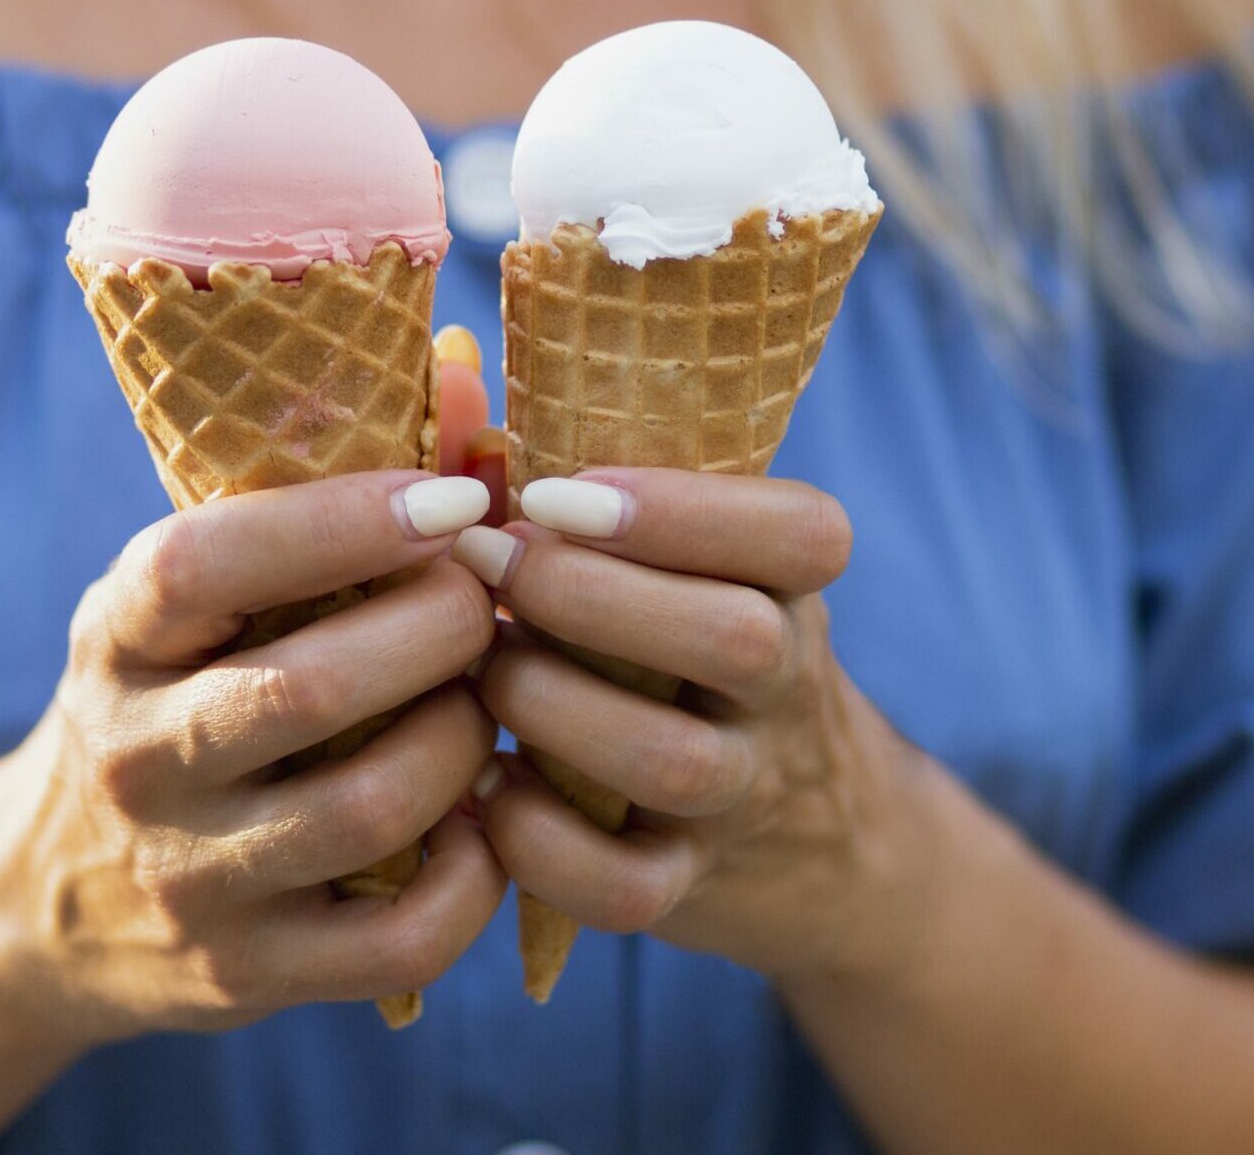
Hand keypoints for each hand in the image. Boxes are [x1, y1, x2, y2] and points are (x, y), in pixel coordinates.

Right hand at [0, 470, 505, 1041]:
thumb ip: (321, 497)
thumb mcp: (193, 602)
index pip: (202, 563)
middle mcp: (135, 757)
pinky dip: (478, 875)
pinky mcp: (247, 974)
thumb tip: (475, 373)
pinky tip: (483, 825)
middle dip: (442, 631)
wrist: (50, 904)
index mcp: (113, 637)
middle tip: (489, 604)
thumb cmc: (171, 701)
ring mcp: (188, 877)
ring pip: (373, 807)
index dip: (340, 522)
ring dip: (470, 742)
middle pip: (312, 688)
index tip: (451, 497)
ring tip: (488, 706)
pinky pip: (402, 936)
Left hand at [450, 470, 946, 985]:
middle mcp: (785, 687)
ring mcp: (743, 794)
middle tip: (485, 564)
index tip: (557, 492)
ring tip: (481, 674)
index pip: (803, 534)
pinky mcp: (688, 887)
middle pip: (737, 640)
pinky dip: (540, 843)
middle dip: (588, 596)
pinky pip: (627, 886)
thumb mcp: (678, 563)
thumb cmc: (677, 647)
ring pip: (675, 762)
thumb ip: (571, 477)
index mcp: (791, 585)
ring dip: (554, 708)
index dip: (682, 509)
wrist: (806, 843)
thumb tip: (446, 367)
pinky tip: (483, 792)